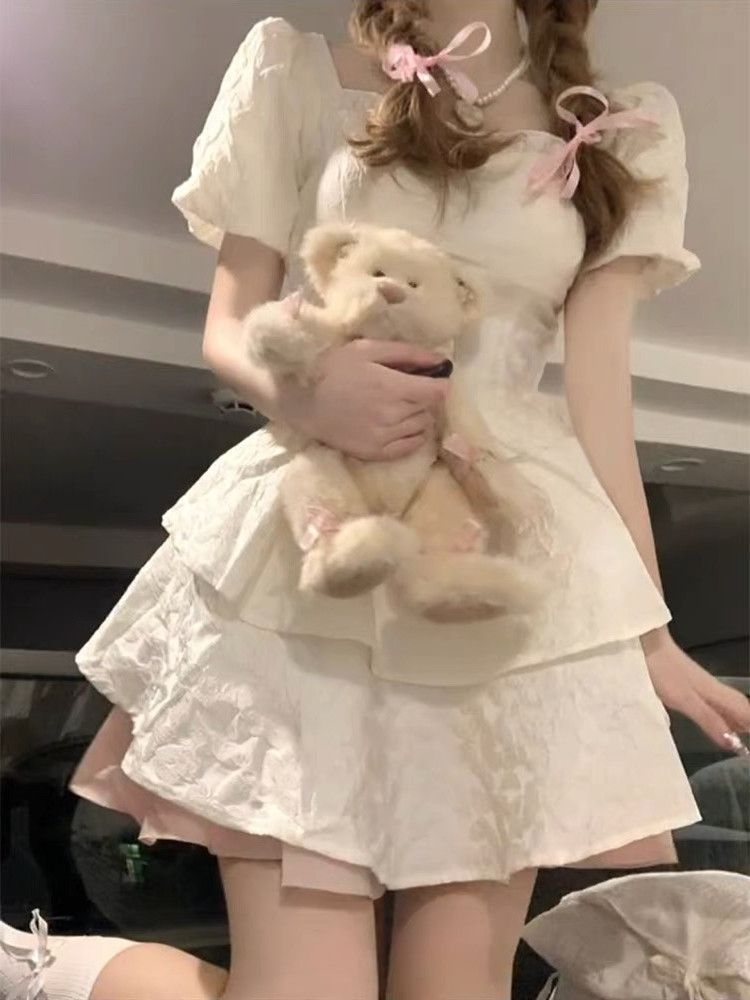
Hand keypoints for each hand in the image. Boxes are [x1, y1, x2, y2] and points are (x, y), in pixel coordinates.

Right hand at [278, 339, 448, 460]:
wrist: (302, 402)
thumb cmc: (333, 369)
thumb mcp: (367, 349)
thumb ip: (407, 353)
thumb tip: (441, 359)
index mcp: (392, 387)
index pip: (438, 392)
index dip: (438, 383)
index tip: (429, 378)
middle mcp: (392, 415)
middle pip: (430, 408)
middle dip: (424, 397)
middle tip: (405, 389)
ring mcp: (385, 437)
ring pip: (423, 426)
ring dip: (418, 415)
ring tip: (398, 405)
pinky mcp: (376, 453)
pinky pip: (411, 446)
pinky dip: (413, 435)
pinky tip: (399, 424)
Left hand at [643, 633, 749, 752]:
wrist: (646, 645)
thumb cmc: (665, 672)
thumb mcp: (686, 701)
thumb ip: (709, 720)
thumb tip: (734, 743)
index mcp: (717, 692)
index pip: (745, 711)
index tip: (749, 747)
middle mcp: (715, 688)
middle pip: (740, 707)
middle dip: (746, 724)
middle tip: (744, 744)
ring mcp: (702, 684)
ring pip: (727, 704)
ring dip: (734, 720)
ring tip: (735, 738)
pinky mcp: (690, 682)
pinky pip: (714, 700)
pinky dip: (720, 713)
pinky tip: (713, 720)